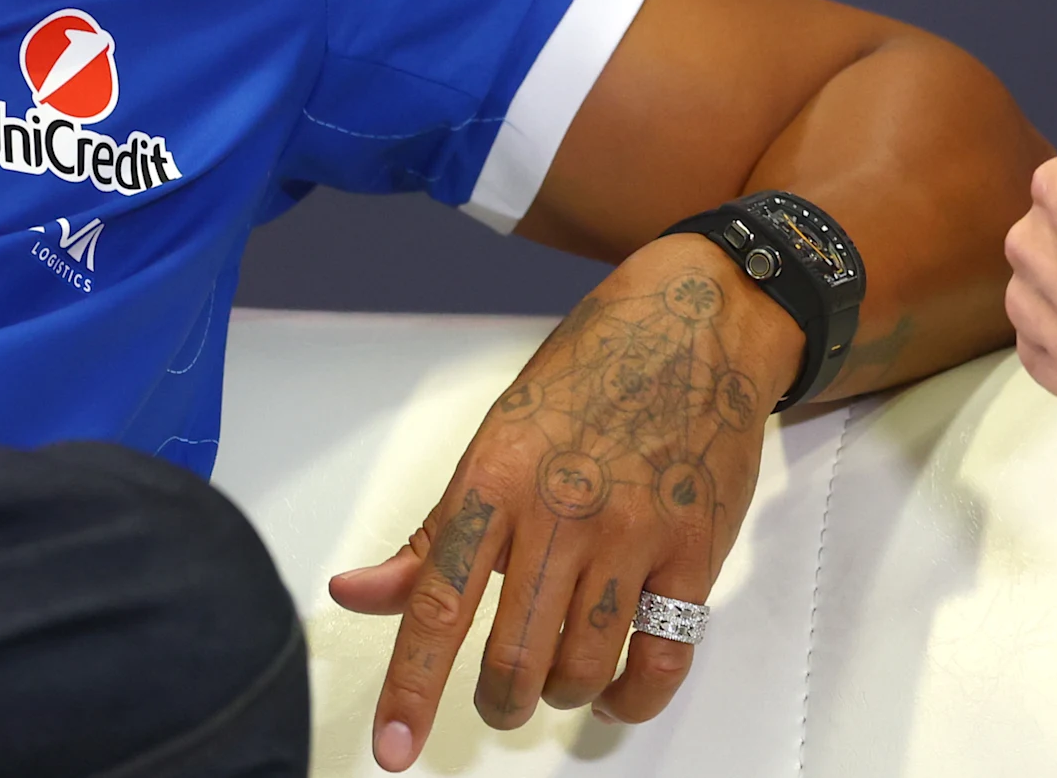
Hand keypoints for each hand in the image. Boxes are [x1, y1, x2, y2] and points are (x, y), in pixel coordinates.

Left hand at [328, 235, 801, 767]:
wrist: (699, 321)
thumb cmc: (592, 372)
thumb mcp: (498, 434)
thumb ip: (434, 529)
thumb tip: (357, 593)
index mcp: (498, 478)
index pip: (439, 602)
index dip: (412, 688)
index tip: (395, 750)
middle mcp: (563, 511)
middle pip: (515, 654)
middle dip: (498, 701)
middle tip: (498, 699)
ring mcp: (636, 531)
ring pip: (584, 664)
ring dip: (561, 694)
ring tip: (558, 679)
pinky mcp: (696, 547)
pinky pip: (664, 654)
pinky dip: (634, 694)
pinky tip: (618, 690)